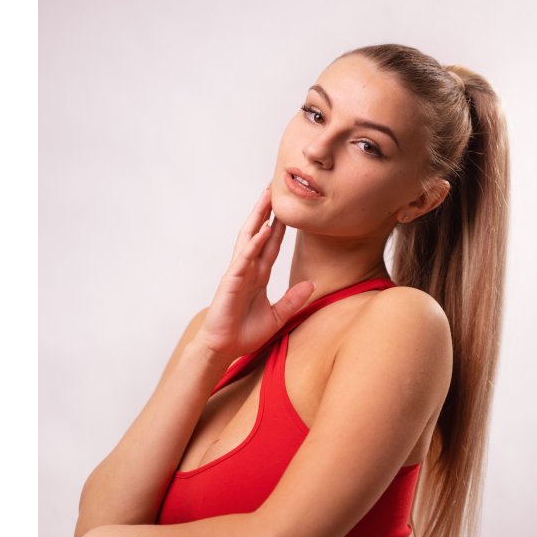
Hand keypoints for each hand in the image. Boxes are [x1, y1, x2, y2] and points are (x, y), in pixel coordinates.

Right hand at [195, 186, 314, 359]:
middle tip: (275, 188)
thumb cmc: (245, 334)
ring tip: (266, 196)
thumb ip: (293, 300)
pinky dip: (254, 243)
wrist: (224, 348)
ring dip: (258, 216)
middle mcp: (248, 270)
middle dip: (267, 211)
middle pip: (259, 234)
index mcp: (258, 276)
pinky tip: (263, 229)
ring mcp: (239, 273)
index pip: (272, 246)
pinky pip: (244, 258)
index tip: (290, 210)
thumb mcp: (277, 316)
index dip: (281, 227)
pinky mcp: (231, 281)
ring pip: (249, 238)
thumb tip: (312, 284)